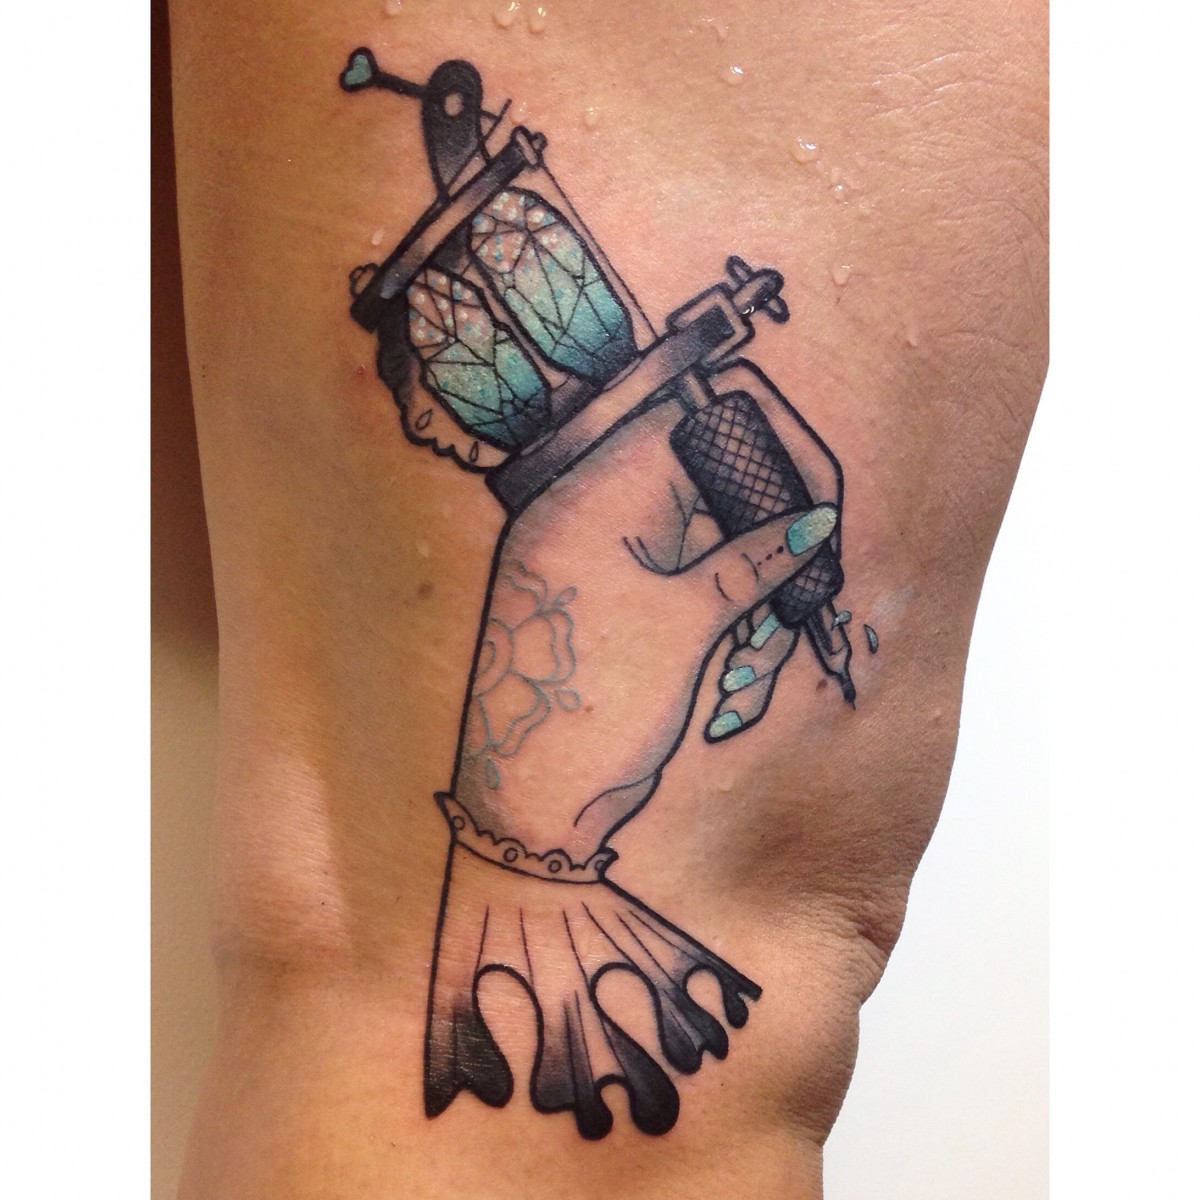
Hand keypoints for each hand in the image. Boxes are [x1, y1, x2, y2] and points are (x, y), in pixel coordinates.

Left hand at [452, 397, 837, 863]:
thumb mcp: (685, 626)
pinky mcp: (626, 609)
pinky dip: (726, 636)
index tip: (820, 503)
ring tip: (743, 679)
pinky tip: (729, 695)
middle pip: (720, 493)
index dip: (771, 449)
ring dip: (752, 613)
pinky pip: (698, 596)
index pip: (699, 419)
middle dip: (768, 558)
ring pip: (719, 554)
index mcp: (598, 495)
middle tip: (794, 615)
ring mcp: (612, 563)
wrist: (530, 806)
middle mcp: (600, 515)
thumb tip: (815, 516)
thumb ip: (754, 559)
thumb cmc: (589, 709)